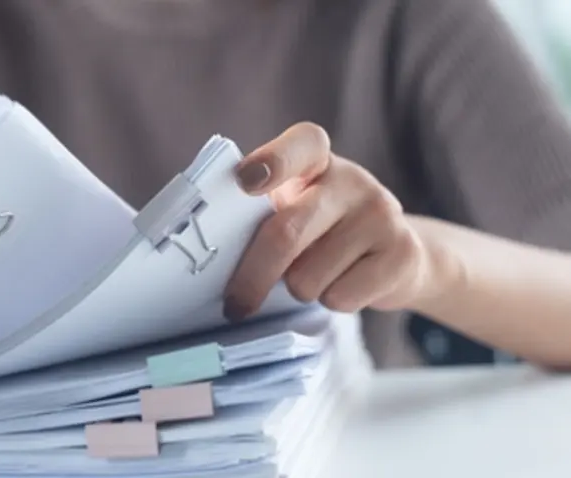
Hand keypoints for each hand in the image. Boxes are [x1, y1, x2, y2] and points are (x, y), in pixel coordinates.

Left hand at [223, 122, 437, 319]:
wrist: (395, 255)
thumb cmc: (322, 230)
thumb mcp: (293, 206)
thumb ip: (260, 213)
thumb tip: (212, 254)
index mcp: (315, 158)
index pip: (299, 145)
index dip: (272, 161)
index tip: (244, 182)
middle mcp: (352, 179)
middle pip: (286, 233)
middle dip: (251, 276)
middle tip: (235, 303)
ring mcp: (382, 213)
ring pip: (308, 277)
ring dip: (299, 289)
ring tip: (314, 274)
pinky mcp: (402, 253)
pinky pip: (339, 297)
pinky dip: (330, 302)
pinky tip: (344, 283)